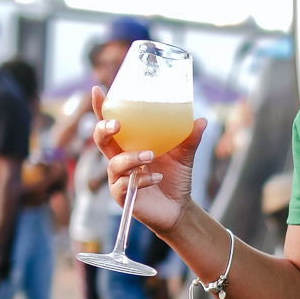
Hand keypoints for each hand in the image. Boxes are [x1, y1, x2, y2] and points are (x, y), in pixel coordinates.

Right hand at [90, 86, 206, 237]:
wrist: (179, 208)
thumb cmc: (175, 178)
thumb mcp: (184, 155)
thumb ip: (189, 138)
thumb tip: (201, 120)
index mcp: (129, 144)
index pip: (110, 123)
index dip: (101, 108)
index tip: (98, 90)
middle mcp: (119, 159)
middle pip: (101, 140)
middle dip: (104, 129)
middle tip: (117, 124)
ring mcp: (118, 178)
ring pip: (114, 163)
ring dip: (131, 157)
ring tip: (150, 155)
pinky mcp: (122, 196)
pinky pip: (124, 185)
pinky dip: (142, 179)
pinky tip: (158, 178)